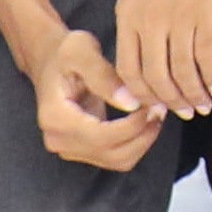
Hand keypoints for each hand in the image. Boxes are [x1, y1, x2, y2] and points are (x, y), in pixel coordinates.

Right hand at [24, 26, 159, 170]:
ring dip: (143, 140)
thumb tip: (131, 103)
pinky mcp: (81, 151)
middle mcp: (58, 140)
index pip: (102, 137)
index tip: (152, 103)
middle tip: (160, 106)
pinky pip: (117, 158)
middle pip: (113, 155)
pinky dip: (136, 143)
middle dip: (143, 134)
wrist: (51, 61)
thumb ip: (104, 77)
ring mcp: (69, 149)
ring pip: (118, 161)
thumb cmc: (66, 52)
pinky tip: (144, 119)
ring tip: (155, 111)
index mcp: (55, 118)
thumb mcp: (82, 51)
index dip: (134, 125)